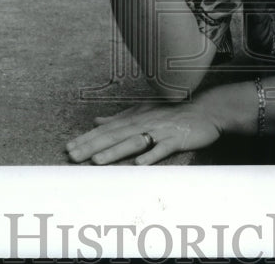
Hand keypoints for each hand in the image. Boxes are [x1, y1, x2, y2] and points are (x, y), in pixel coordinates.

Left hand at [66, 100, 221, 164]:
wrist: (206, 110)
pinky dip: (151, 155)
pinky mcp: (176, 139)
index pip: (106, 129)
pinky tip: (139, 164)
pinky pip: (162, 148)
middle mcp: (144, 122)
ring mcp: (160, 130)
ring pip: (134, 142)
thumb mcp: (144, 111)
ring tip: (97, 162)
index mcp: (135, 117)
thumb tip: (96, 121)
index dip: (87, 138)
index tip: (68, 148)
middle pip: (115, 135)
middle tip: (72, 156)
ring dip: (115, 151)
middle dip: (92, 146)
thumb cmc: (173, 112)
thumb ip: (120, 118)